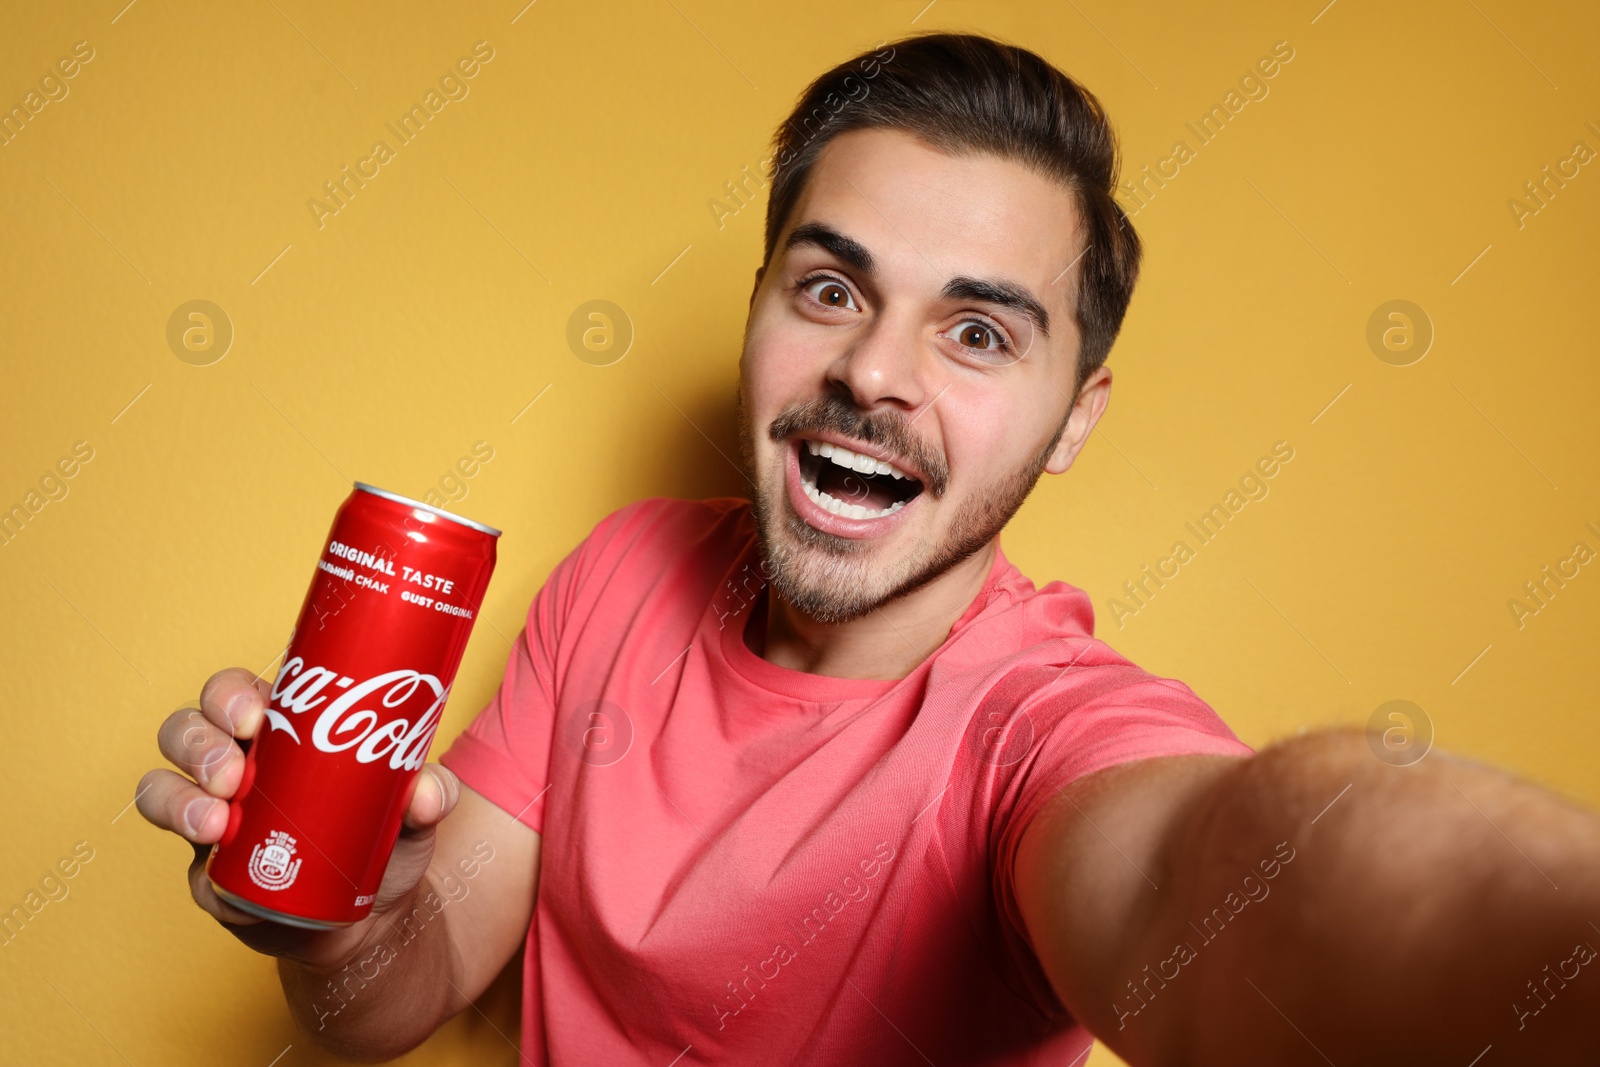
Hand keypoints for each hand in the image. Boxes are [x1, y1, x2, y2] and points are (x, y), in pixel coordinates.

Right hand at [136, 667, 461, 970]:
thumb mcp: (415, 810)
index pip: (235, 693)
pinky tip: (224, 877)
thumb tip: (424, 793)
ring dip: (177, 800)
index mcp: (279, 732)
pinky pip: (185, 870)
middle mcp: (235, 766)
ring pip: (160, 789)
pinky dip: (200, 874)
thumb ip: (431, 794)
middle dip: (198, 744)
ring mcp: (214, 819)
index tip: (255, 714)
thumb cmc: (385, 838)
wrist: (377, 918)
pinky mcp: (210, 877)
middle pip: (185, 730)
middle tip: (233, 773)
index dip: (230, 695)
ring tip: (216, 823)